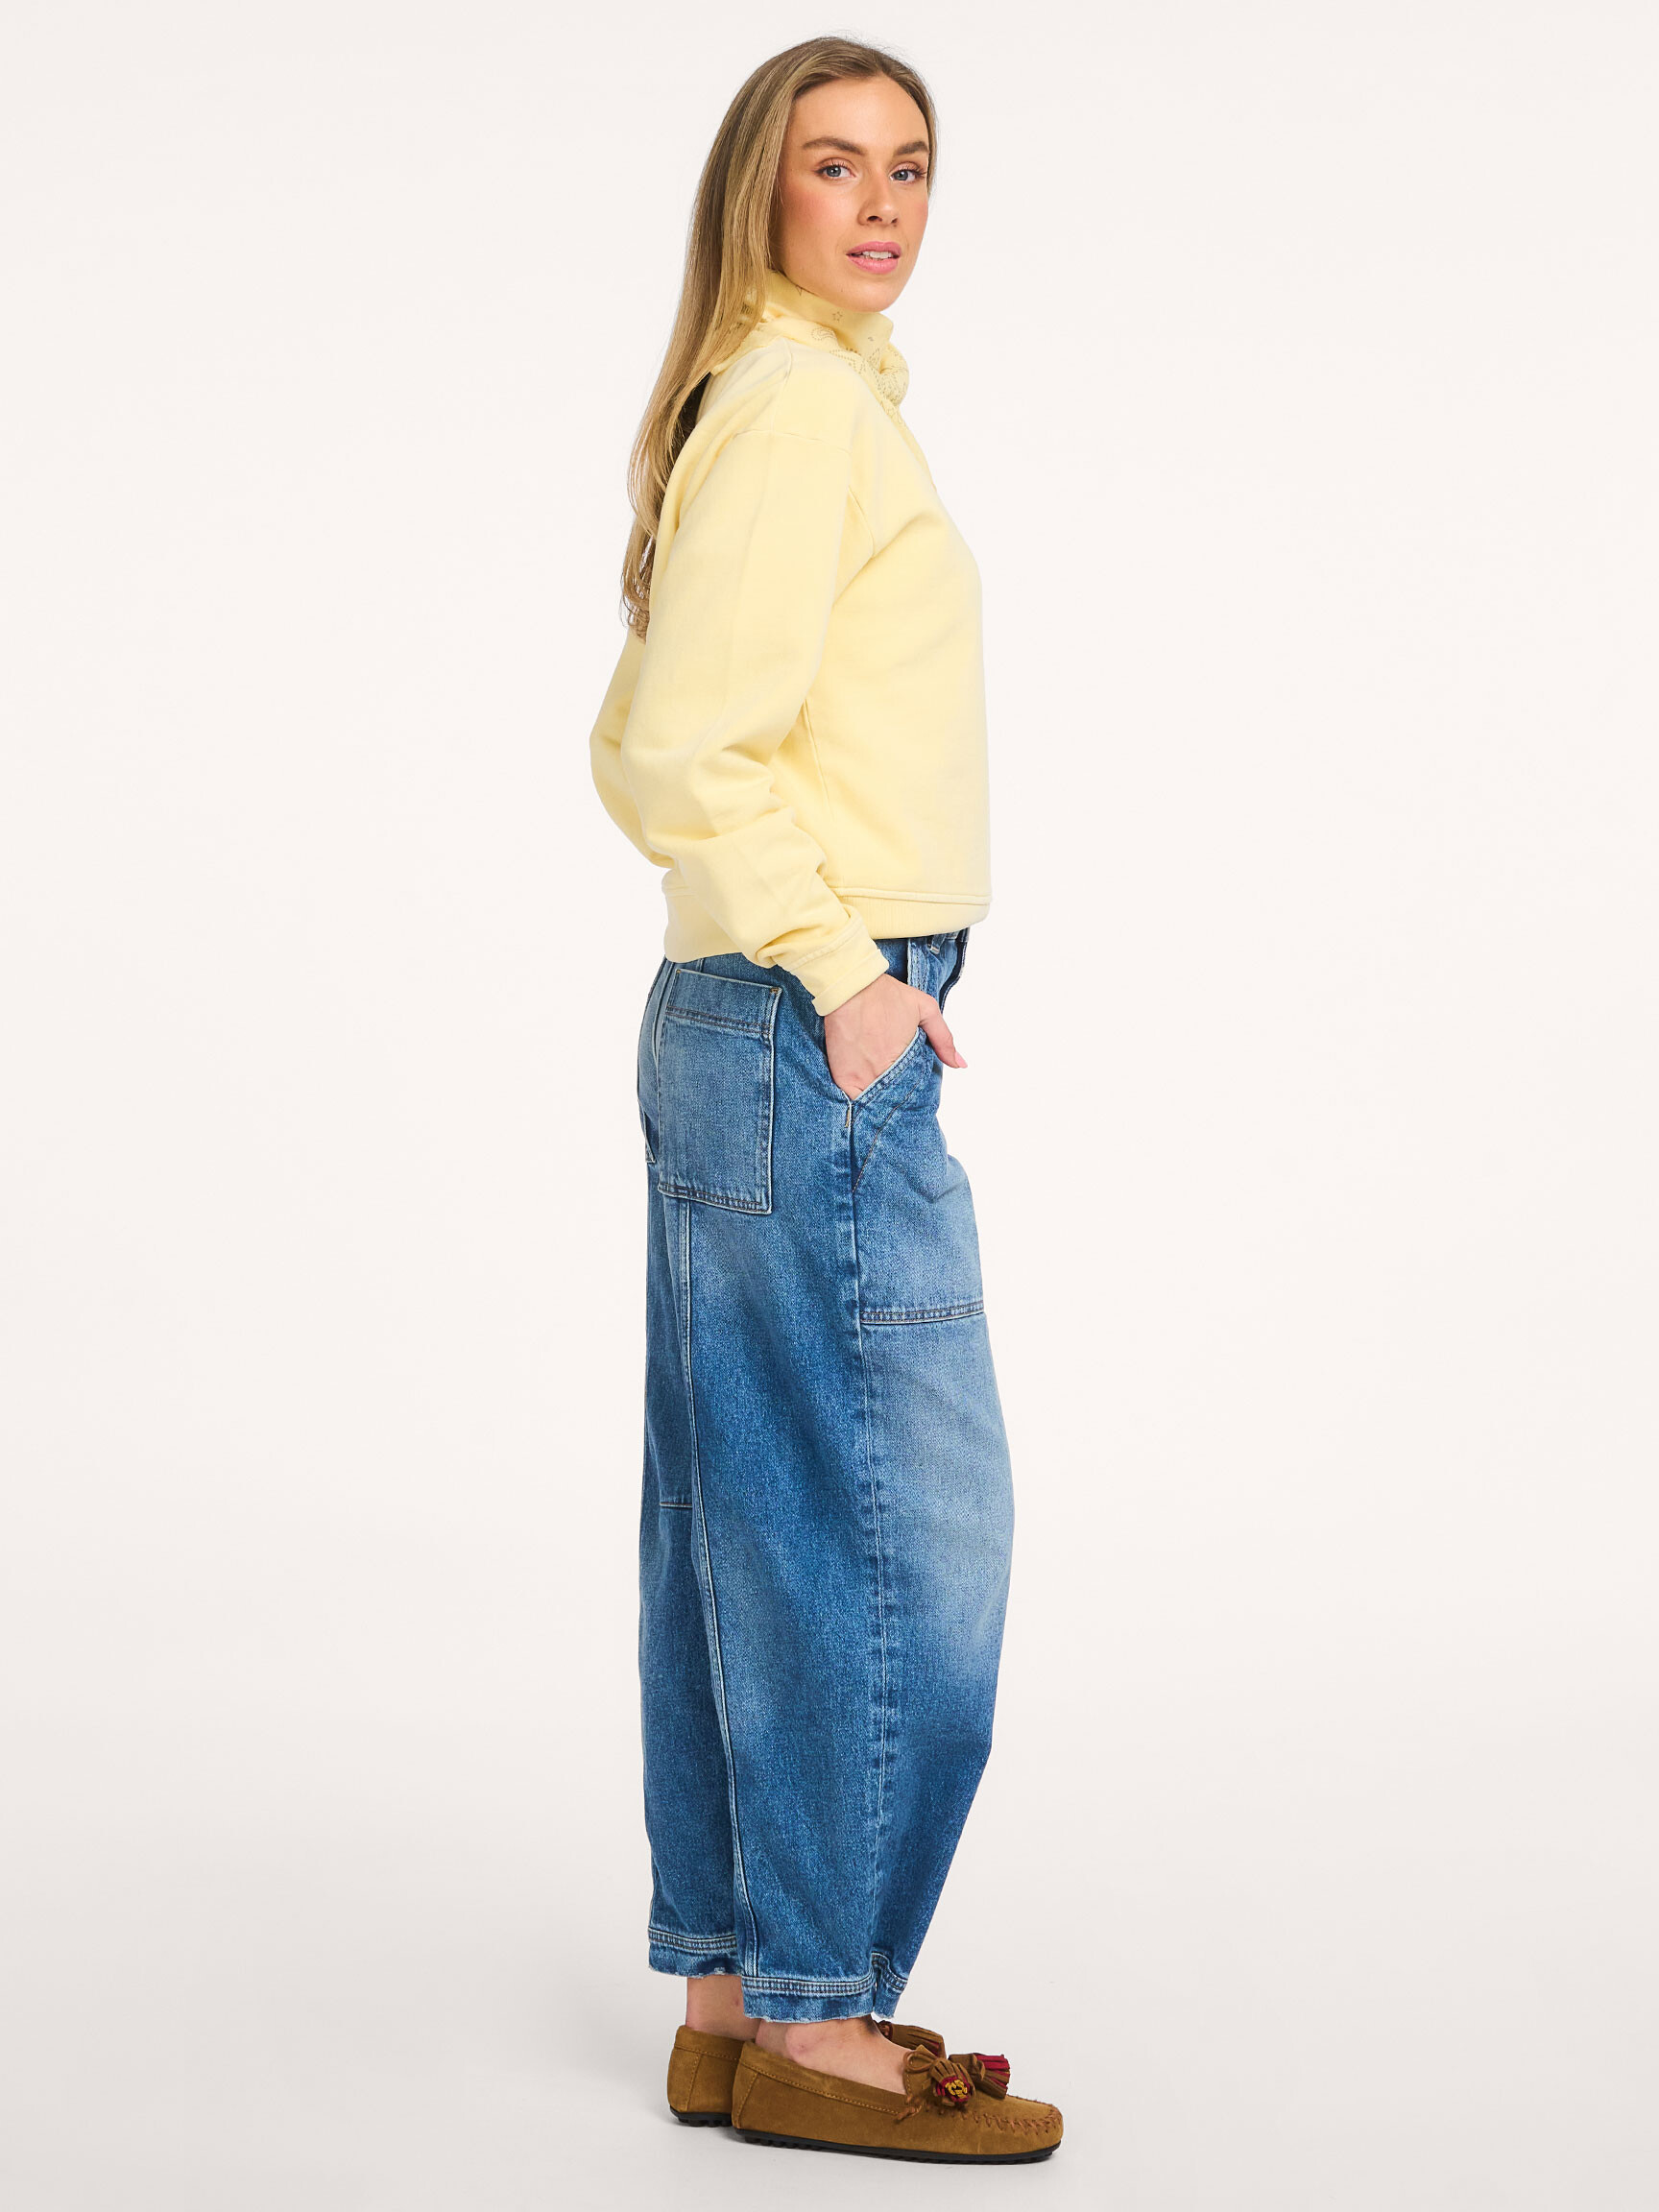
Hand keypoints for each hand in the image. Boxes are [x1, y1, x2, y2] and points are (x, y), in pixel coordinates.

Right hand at [824, 972, 965, 1100]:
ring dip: (877, 1104)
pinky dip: (857, 1103)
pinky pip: (851, 1100)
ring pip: (872, 1103)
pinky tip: (863, 1101)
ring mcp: (861, 1075)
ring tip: (881, 1104)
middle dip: (896, 1102)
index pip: (913, 1091)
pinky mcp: (842, 1074)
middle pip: (893, 1100)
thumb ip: (944, 1039)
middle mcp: (883, 1071)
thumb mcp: (925, 1009)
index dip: (913, 1096)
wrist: (851, 987)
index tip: (912, 1096)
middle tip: (898, 1102)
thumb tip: (959, 1063)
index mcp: (905, 1059)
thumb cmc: (886, 995)